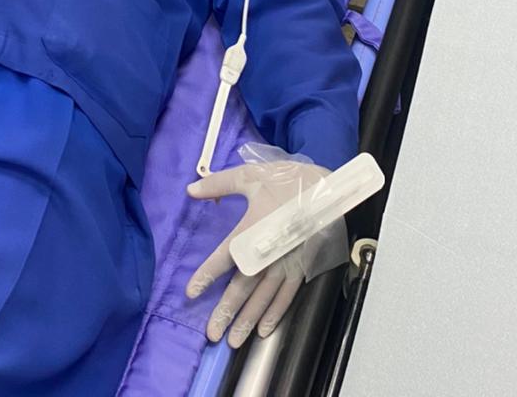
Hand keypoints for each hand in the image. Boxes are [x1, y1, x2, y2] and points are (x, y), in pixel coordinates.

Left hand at [185, 147, 346, 347]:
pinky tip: (264, 330)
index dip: (207, 275)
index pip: (225, 257)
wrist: (326, 188)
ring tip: (233, 341)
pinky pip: (287, 296)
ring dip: (248, 320)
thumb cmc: (285, 181)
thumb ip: (218, 184)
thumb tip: (190, 189)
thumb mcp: (249, 176)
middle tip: (211, 333)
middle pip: (244, 286)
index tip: (191, 292)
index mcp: (252, 229)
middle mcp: (268, 252)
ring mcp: (287, 263)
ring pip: (264, 297)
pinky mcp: (302, 267)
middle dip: (226, 311)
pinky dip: (275, 314)